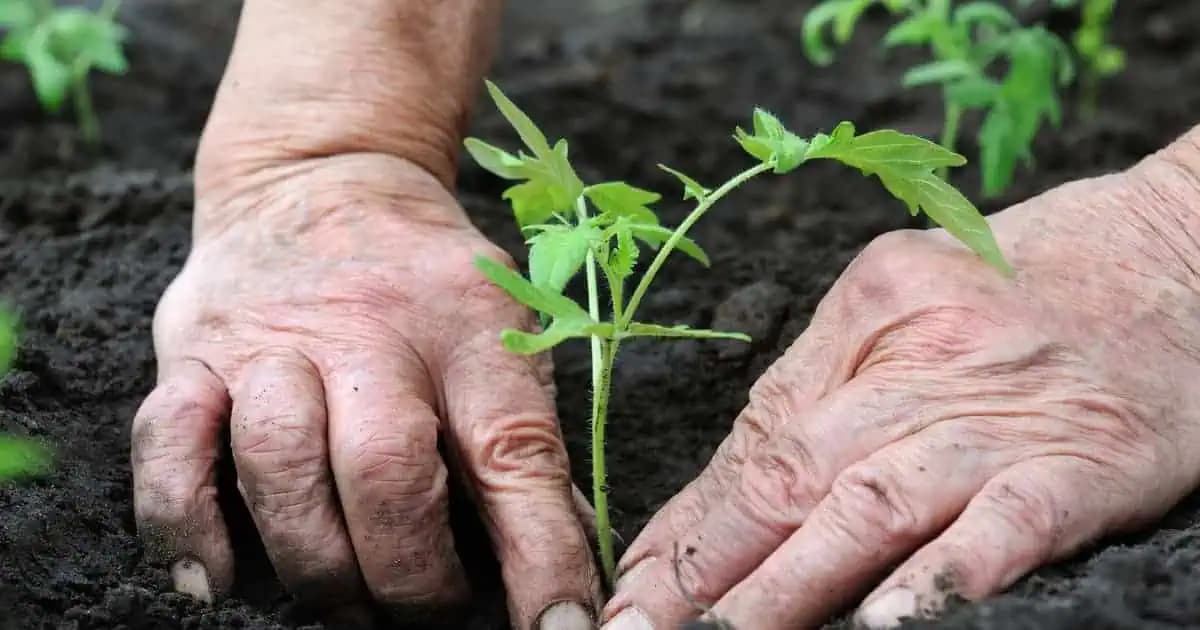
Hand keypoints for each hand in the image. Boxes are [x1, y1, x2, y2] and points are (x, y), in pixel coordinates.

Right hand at [130, 153, 599, 628]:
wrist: (322, 176)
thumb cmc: (426, 280)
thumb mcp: (500, 329)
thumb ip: (523, 439)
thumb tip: (563, 561)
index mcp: (468, 325)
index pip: (515, 453)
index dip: (540, 555)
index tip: (559, 628)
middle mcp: (369, 328)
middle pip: (385, 469)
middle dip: (409, 573)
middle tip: (426, 613)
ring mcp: (270, 338)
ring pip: (279, 464)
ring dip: (316, 562)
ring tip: (345, 603)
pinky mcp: (192, 351)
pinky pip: (168, 444)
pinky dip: (184, 524)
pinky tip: (217, 580)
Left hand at [601, 137, 1199, 628]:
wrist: (1183, 250)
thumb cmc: (1037, 281)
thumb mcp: (915, 299)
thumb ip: (835, 383)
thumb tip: (743, 487)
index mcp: (869, 308)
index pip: (758, 432)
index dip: (691, 519)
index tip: (638, 580)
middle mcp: (922, 356)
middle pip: (794, 471)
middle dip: (710, 564)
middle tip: (643, 625)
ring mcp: (1002, 412)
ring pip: (872, 503)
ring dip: (790, 584)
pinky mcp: (1085, 460)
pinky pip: (1004, 526)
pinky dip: (939, 577)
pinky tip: (883, 624)